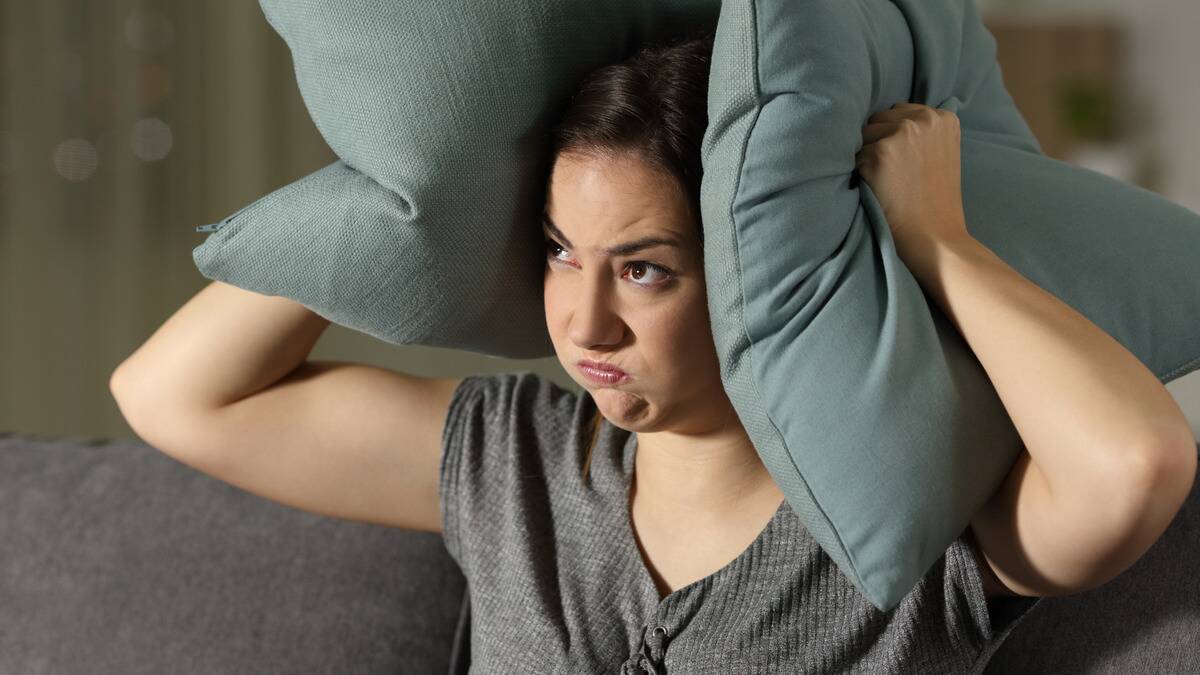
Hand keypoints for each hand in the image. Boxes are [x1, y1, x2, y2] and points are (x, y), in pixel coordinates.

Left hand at [854, 102, 970, 250]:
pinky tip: (879, 190)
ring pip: (864, 135)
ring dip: (867, 156)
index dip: (892, 138)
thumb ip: (924, 132)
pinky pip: (854, 156)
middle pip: (878, 120)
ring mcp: (904, 133)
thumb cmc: (934, 202)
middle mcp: (926, 118)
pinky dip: (859, 173)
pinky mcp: (881, 151)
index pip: (898, 113)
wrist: (936, 238)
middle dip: (878, 142)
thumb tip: (888, 117)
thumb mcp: (942, 154)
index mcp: (943, 117)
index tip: (900, 162)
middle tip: (892, 175)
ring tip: (887, 182)